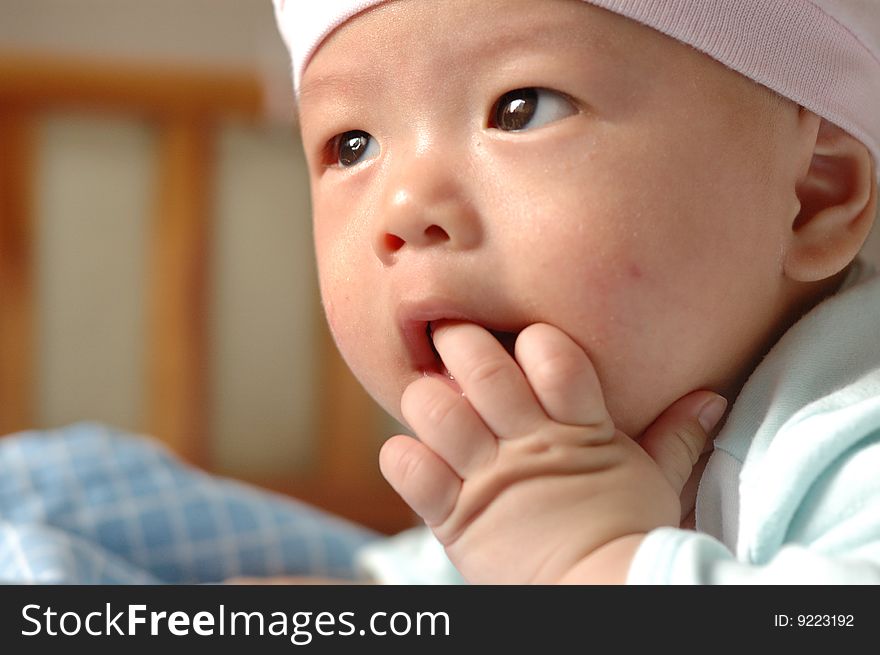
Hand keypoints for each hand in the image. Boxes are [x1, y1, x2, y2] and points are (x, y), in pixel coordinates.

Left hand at [379, 322, 725, 583]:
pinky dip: (402, 455)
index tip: (524, 341)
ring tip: (432, 397)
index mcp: (578, 429)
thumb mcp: (656, 481)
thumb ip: (676, 436)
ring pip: (433, 407)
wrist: (601, 599)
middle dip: (460, 340)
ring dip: (426, 396)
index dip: (533, 338)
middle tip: (456, 340)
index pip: (551, 354)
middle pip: (479, 365)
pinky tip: (415, 454)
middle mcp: (526, 445)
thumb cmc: (627, 536)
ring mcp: (486, 478)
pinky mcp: (452, 515)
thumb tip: (711, 398)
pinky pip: (407, 467)